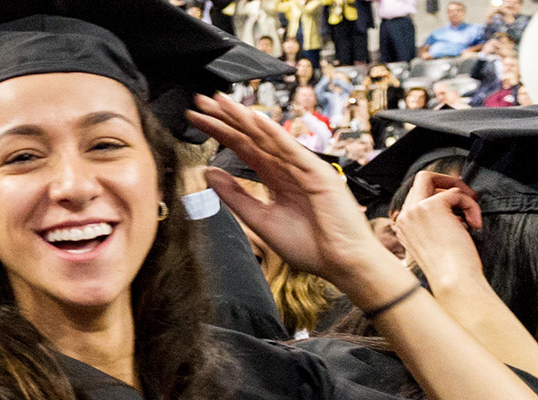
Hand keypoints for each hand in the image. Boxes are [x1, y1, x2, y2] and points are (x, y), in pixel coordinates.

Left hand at [187, 94, 398, 285]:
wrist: (341, 264)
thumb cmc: (310, 246)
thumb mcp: (260, 219)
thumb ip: (235, 196)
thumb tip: (209, 173)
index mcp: (275, 178)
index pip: (242, 148)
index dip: (219, 132)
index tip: (196, 119)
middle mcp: (287, 168)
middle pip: (251, 137)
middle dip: (226, 118)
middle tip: (201, 100)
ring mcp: (302, 168)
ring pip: (267, 137)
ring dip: (244, 118)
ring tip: (221, 102)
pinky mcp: (316, 174)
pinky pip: (291, 150)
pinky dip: (273, 133)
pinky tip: (255, 119)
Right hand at [392, 171, 485, 288]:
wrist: (452, 279)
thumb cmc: (450, 268)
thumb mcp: (436, 243)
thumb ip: (435, 223)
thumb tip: (452, 204)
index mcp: (403, 226)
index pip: (417, 197)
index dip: (440, 196)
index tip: (458, 207)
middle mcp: (404, 216)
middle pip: (421, 180)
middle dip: (448, 184)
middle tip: (468, 198)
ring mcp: (414, 210)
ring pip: (434, 179)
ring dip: (461, 196)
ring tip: (472, 218)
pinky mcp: (431, 206)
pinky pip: (456, 193)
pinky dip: (471, 206)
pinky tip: (475, 224)